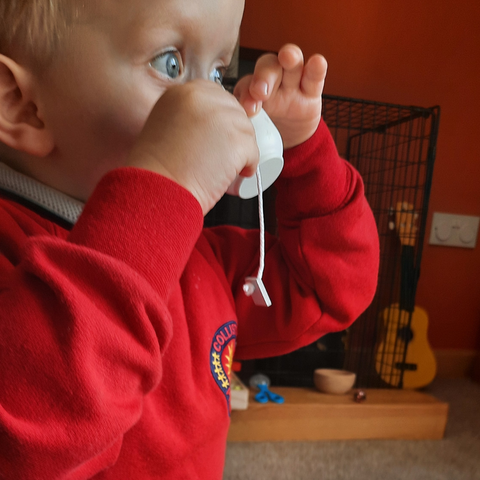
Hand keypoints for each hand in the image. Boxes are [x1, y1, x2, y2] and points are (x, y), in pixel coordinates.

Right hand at [126, 80, 258, 214]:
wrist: (157, 191)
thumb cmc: (156, 171)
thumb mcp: (163, 127)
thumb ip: (186, 117)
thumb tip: (212, 125)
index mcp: (181, 93)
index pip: (216, 95)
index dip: (220, 118)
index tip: (217, 136)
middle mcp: (201, 98)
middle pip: (234, 110)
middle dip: (233, 132)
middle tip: (224, 155)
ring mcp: (221, 118)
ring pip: (246, 131)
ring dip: (241, 150)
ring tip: (227, 168)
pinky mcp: (236, 141)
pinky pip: (253, 151)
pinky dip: (248, 165)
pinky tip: (236, 175)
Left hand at [234, 44, 327, 148]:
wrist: (288, 139)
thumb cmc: (265, 129)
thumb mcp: (254, 128)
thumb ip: (246, 124)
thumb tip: (235, 135)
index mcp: (251, 90)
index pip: (247, 85)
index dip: (246, 94)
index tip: (248, 109)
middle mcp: (272, 82)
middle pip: (267, 67)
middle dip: (264, 76)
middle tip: (260, 91)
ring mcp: (293, 84)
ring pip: (291, 65)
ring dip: (290, 58)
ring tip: (287, 57)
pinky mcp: (312, 92)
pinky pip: (314, 77)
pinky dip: (316, 68)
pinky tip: (317, 62)